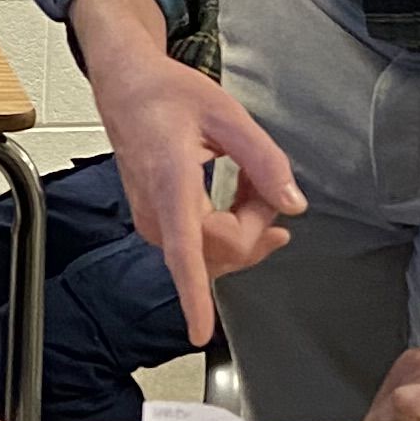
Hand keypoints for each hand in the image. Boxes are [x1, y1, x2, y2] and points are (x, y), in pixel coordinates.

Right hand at [72, 0, 301, 347]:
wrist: (127, 89)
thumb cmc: (166, 96)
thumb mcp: (227, 115)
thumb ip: (265, 161)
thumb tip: (292, 204)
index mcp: (171, 183)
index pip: (185, 252)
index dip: (195, 296)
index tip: (199, 331)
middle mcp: (157, 212)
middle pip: (220, 251)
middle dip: (256, 227)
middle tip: (268, 185)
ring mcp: (153, 222)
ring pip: (212, 253)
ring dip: (244, 228)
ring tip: (253, 184)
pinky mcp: (157, 225)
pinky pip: (201, 245)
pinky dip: (229, 226)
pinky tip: (239, 196)